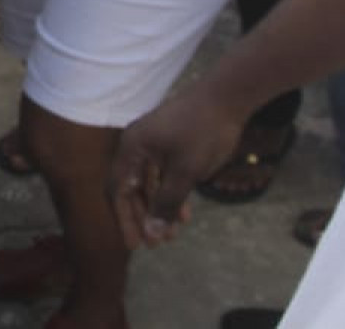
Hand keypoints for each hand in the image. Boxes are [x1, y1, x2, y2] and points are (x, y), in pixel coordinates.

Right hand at [111, 86, 248, 249]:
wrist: (226, 98)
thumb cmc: (202, 133)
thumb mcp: (185, 173)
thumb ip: (166, 203)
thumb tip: (152, 233)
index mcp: (132, 148)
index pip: (118, 190)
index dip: (125, 219)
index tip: (135, 245)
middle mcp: (136, 146)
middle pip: (131, 188)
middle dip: (143, 217)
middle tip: (155, 245)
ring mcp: (152, 144)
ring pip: (148, 183)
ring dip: (158, 208)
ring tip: (172, 234)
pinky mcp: (168, 144)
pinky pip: (162, 174)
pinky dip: (170, 194)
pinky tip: (183, 213)